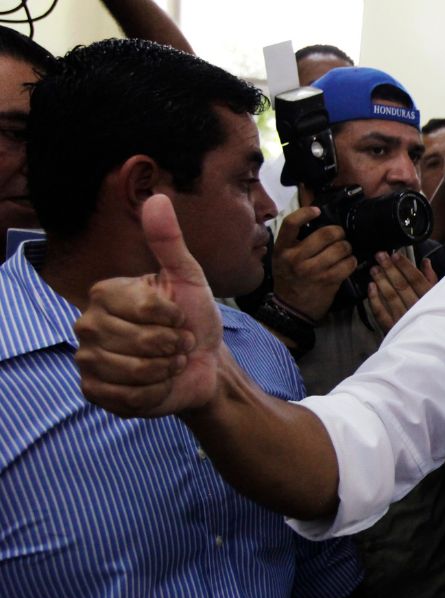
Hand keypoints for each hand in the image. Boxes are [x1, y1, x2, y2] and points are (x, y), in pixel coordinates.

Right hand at [75, 194, 220, 416]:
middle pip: (139, 341)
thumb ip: (170, 242)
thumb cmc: (193, 319)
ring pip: (133, 370)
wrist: (201, 364)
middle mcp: (87, 324)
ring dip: (165, 369)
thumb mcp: (189, 279)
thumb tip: (157, 198)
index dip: (174, 317)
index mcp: (105, 293)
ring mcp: (87, 359)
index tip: (178, 318)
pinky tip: (156, 384)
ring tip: (167, 362)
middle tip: (176, 343)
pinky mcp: (94, 391)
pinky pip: (127, 397)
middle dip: (172, 345)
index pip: (145, 308)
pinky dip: (153, 393)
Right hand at [272, 206, 355, 321]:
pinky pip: (348, 264)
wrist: (292, 308)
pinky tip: (348, 262)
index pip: (291, 223)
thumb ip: (294, 240)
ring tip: (345, 250)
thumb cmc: (289, 279)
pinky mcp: (328, 281)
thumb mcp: (283, 257)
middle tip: (340, 236)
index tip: (317, 211)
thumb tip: (315, 216)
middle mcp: (296, 258)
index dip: (306, 213)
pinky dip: (352, 261)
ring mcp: (313, 270)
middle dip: (338, 233)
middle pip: (325, 234)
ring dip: (347, 247)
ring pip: (340, 248)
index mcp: (282, 249)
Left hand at [367, 251, 437, 332]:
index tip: (395, 255)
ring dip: (381, 281)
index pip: (416, 279)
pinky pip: (380, 313)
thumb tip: (425, 262)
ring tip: (374, 268)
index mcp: (430, 300)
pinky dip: (374, 300)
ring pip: (390, 297)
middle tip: (380, 256)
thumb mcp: (440, 297)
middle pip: (402, 286)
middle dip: (390, 269)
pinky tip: (371, 287)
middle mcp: (417, 309)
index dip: (405, 266)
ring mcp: (404, 319)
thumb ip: (432, 279)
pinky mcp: (393, 328)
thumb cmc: (437, 319)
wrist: (430, 344)